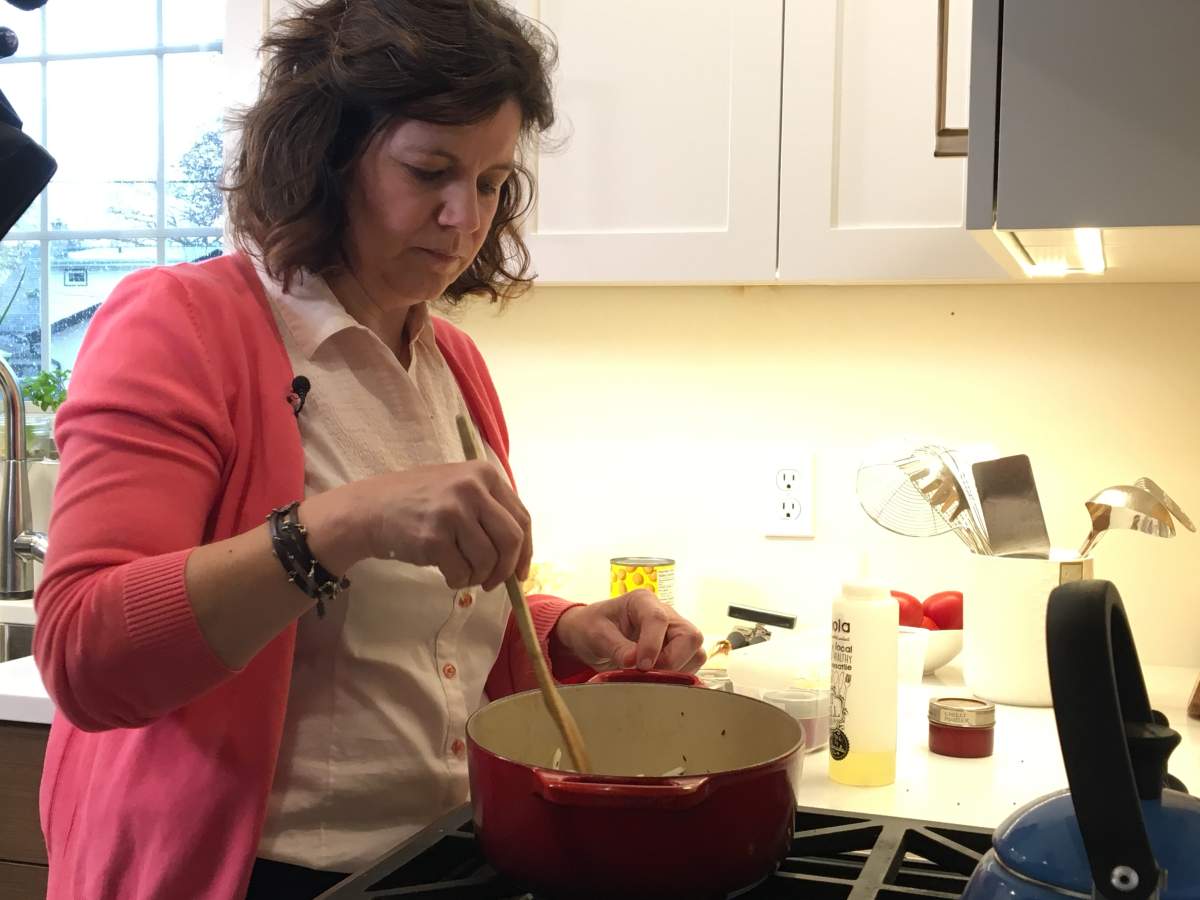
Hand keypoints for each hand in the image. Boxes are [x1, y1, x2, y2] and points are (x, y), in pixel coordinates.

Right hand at [303, 460, 531, 590]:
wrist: (370, 508)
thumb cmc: (418, 501)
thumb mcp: (459, 487)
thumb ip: (490, 509)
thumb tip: (520, 553)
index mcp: (485, 474)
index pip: (522, 518)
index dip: (526, 551)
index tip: (521, 573)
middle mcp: (472, 488)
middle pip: (511, 540)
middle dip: (506, 569)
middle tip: (492, 582)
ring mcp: (452, 512)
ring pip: (487, 560)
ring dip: (477, 576)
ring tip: (462, 573)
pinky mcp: (434, 537)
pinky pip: (462, 572)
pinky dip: (458, 580)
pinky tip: (446, 573)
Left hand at [552, 590, 706, 673]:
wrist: (592, 635)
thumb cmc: (592, 627)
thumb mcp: (596, 634)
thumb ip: (615, 647)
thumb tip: (634, 661)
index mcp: (642, 601)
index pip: (658, 619)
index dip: (652, 645)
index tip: (641, 666)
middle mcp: (665, 614)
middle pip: (690, 635)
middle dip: (673, 659)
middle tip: (647, 671)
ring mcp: (674, 632)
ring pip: (696, 651)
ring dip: (677, 669)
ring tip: (650, 675)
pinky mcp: (678, 649)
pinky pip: (691, 664)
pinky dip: (679, 675)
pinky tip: (657, 678)